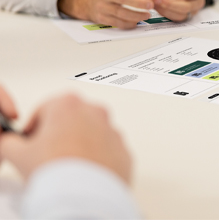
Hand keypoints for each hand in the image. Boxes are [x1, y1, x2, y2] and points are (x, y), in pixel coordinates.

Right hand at [0, 93, 131, 183]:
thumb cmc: (56, 172)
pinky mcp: (123, 151)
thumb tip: (10, 142)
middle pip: (70, 120)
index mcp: (68, 104)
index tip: (30, 142)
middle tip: (46, 156)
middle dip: (58, 135)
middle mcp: (95, 112)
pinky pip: (106, 152)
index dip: (33, 129)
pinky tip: (83, 174)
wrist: (84, 198)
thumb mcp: (18, 154)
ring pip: (90, 135)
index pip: (44, 111)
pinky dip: (96, 159)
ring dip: (78, 146)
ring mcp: (112, 131)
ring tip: (65, 168)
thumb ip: (10, 142)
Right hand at [58, 0, 157, 29]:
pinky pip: (116, 22)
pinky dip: (128, 23)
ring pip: (120, 12)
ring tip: (147, 15)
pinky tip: (137, 22)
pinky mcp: (101, 18)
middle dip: (138, 2)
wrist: (86, 2)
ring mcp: (101, 6)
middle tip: (151, 5)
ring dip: (135, 15)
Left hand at [154, 0, 207, 21]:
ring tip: (154, 3)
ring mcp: (193, 12)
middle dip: (169, 4)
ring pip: (181, 15)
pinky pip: (176, 19)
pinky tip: (157, 8)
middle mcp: (199, 3)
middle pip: (185, 7)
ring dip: (166, 11)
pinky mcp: (186, 17)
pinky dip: (166, 14)